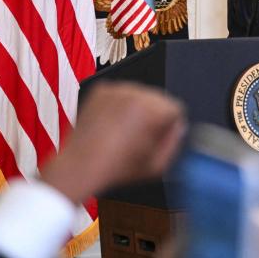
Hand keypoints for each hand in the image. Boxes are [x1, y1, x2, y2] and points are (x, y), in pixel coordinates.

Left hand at [40, 81, 185, 204]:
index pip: (176, 108)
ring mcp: (117, 89)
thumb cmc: (117, 168)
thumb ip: (175, 143)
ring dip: (138, 109)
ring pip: (140, 94)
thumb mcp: (157, 166)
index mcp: (152, 110)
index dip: (170, 126)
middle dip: (155, 115)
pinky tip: (113, 123)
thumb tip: (179, 127)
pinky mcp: (101, 89)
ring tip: (124, 131)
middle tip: (141, 136)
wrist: (79, 166)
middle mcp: (136, 93)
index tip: (159, 138)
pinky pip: (121, 93)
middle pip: (159, 99)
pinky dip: (120, 105)